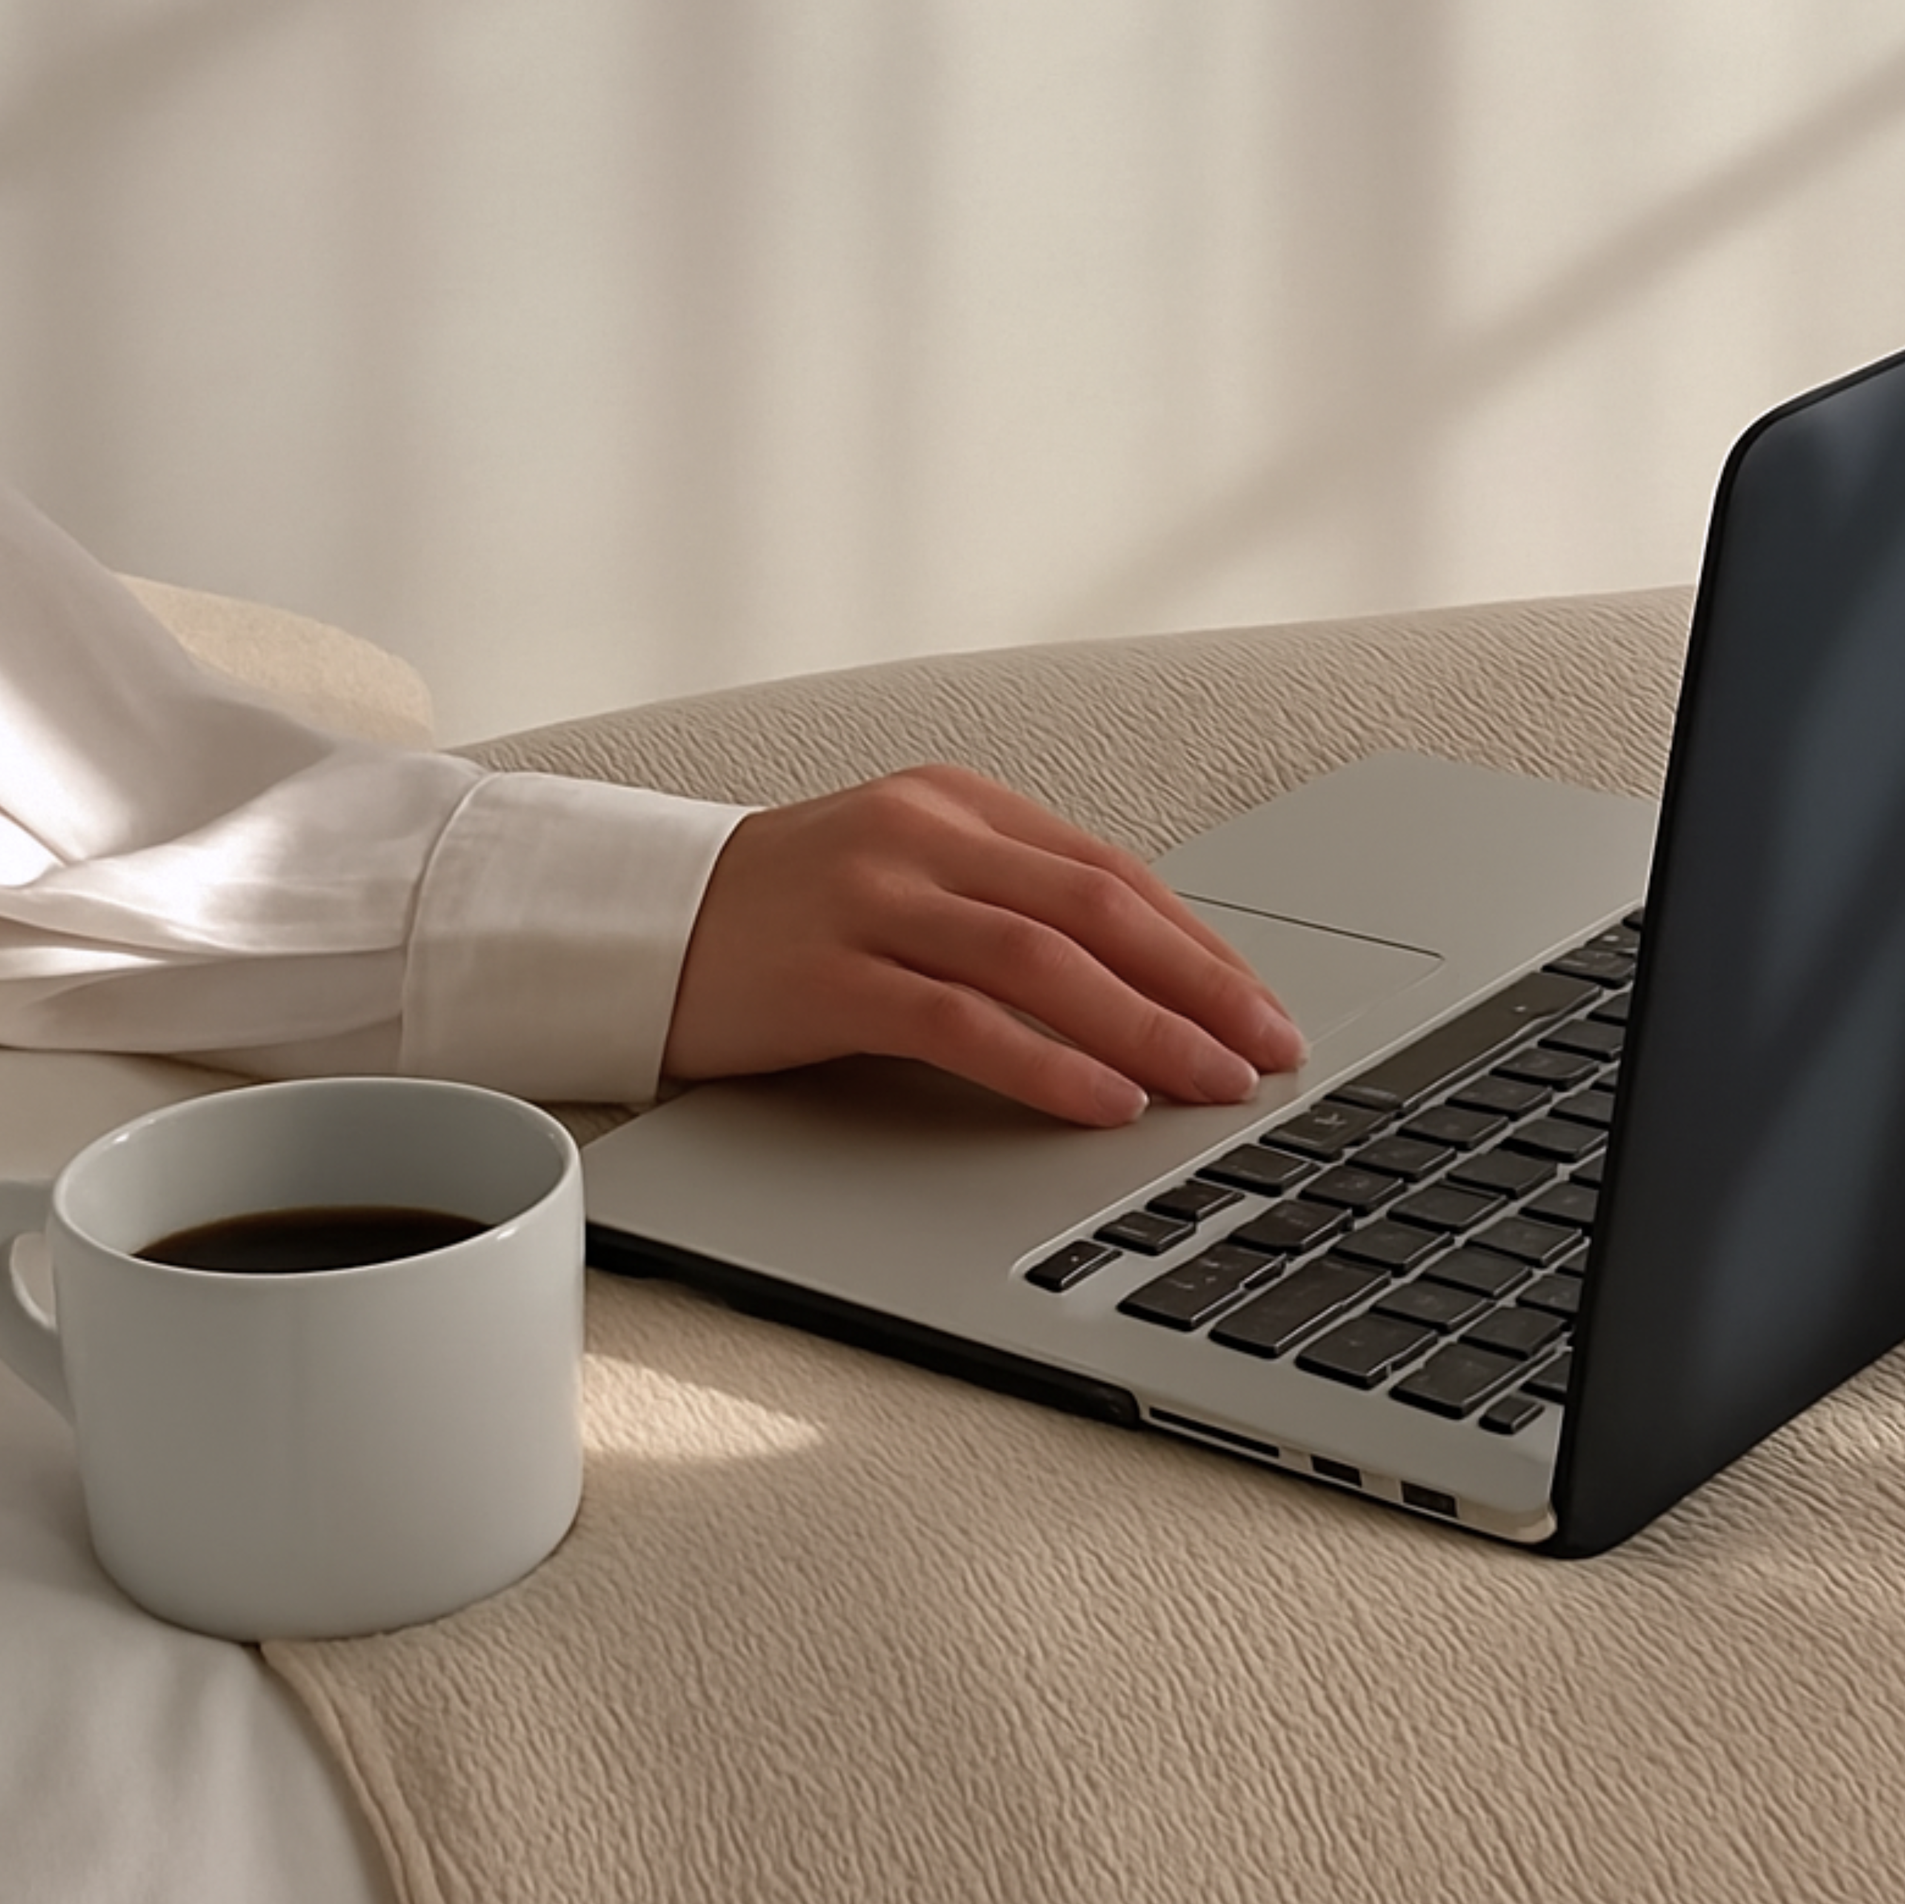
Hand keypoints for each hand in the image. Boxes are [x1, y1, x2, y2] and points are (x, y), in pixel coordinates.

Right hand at [661, 764, 1305, 1124]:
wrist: (633, 922)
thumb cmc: (779, 918)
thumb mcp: (903, 878)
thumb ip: (1003, 906)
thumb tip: (1141, 983)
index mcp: (954, 803)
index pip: (1109, 871)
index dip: (1198, 942)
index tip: (1260, 1003)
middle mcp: (921, 834)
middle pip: (1097, 908)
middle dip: (1201, 983)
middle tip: (1270, 1048)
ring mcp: (872, 897)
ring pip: (1044, 960)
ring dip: (1147, 1027)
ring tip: (1212, 1082)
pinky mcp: (828, 973)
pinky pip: (961, 1020)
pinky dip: (1046, 1063)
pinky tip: (1105, 1099)